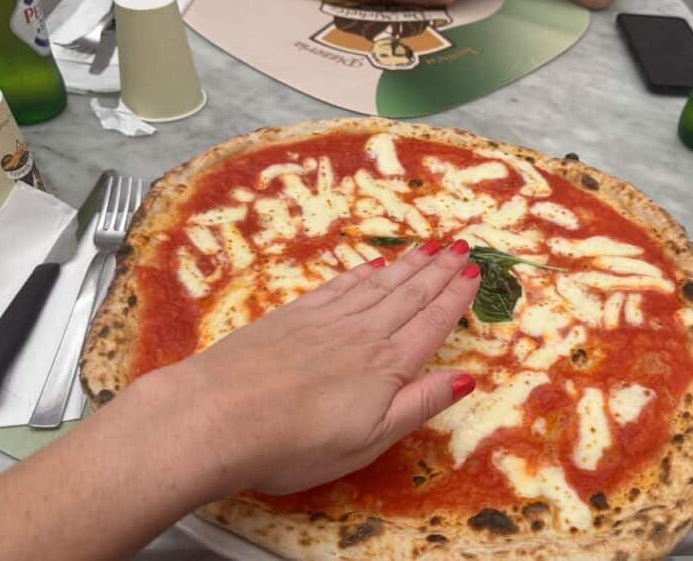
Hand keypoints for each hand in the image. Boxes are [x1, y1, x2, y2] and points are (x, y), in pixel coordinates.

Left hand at [173, 239, 480, 496]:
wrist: (218, 416)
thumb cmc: (295, 444)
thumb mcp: (368, 441)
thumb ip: (417, 405)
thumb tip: (466, 378)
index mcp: (386, 367)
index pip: (431, 324)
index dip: (455, 299)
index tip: (474, 273)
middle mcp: (362, 334)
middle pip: (409, 296)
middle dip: (438, 271)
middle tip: (461, 247)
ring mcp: (325, 320)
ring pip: (378, 285)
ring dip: (407, 265)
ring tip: (429, 247)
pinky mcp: (293, 316)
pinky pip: (339, 285)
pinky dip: (362, 273)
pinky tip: (372, 264)